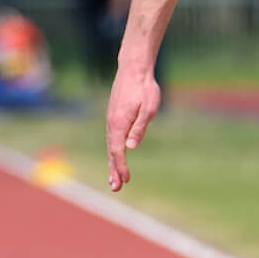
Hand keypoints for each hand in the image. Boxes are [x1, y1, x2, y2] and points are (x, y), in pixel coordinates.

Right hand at [105, 66, 162, 190]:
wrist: (134, 69)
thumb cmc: (144, 88)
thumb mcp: (149, 108)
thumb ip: (140, 128)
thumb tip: (131, 147)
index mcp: (119, 123)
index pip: (117, 151)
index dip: (121, 167)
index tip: (126, 180)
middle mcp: (111, 124)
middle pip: (111, 152)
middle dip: (114, 171)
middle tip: (116, 188)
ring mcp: (111, 120)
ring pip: (110, 146)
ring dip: (112, 163)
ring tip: (114, 179)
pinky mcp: (114, 116)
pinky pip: (111, 138)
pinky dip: (112, 151)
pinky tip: (115, 157)